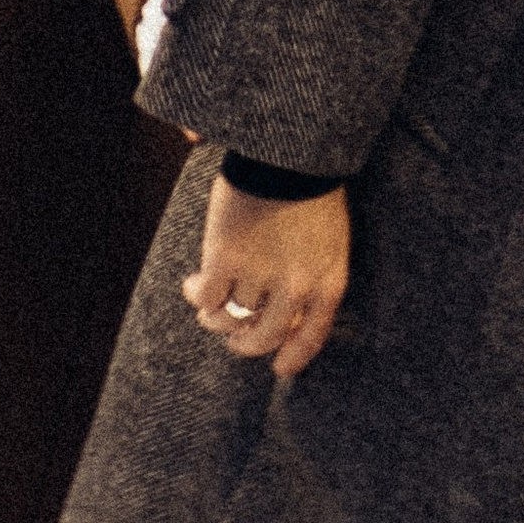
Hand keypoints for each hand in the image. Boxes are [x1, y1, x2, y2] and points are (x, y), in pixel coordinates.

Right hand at [182, 174, 351, 378]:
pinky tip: (193, 286)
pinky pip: (206, 297)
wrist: (290, 153)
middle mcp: (296, 288)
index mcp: (327, 282)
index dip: (294, 357)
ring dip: (215, 318)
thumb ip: (315, 274)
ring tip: (208, 310)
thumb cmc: (311, 187)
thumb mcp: (330, 238)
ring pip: (231, 318)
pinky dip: (196, 296)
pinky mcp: (226, 259)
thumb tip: (288, 313)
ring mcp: (260, 275)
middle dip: (246, 344)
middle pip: (264, 336)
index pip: (312, 336)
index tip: (279, 369)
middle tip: (233, 339)